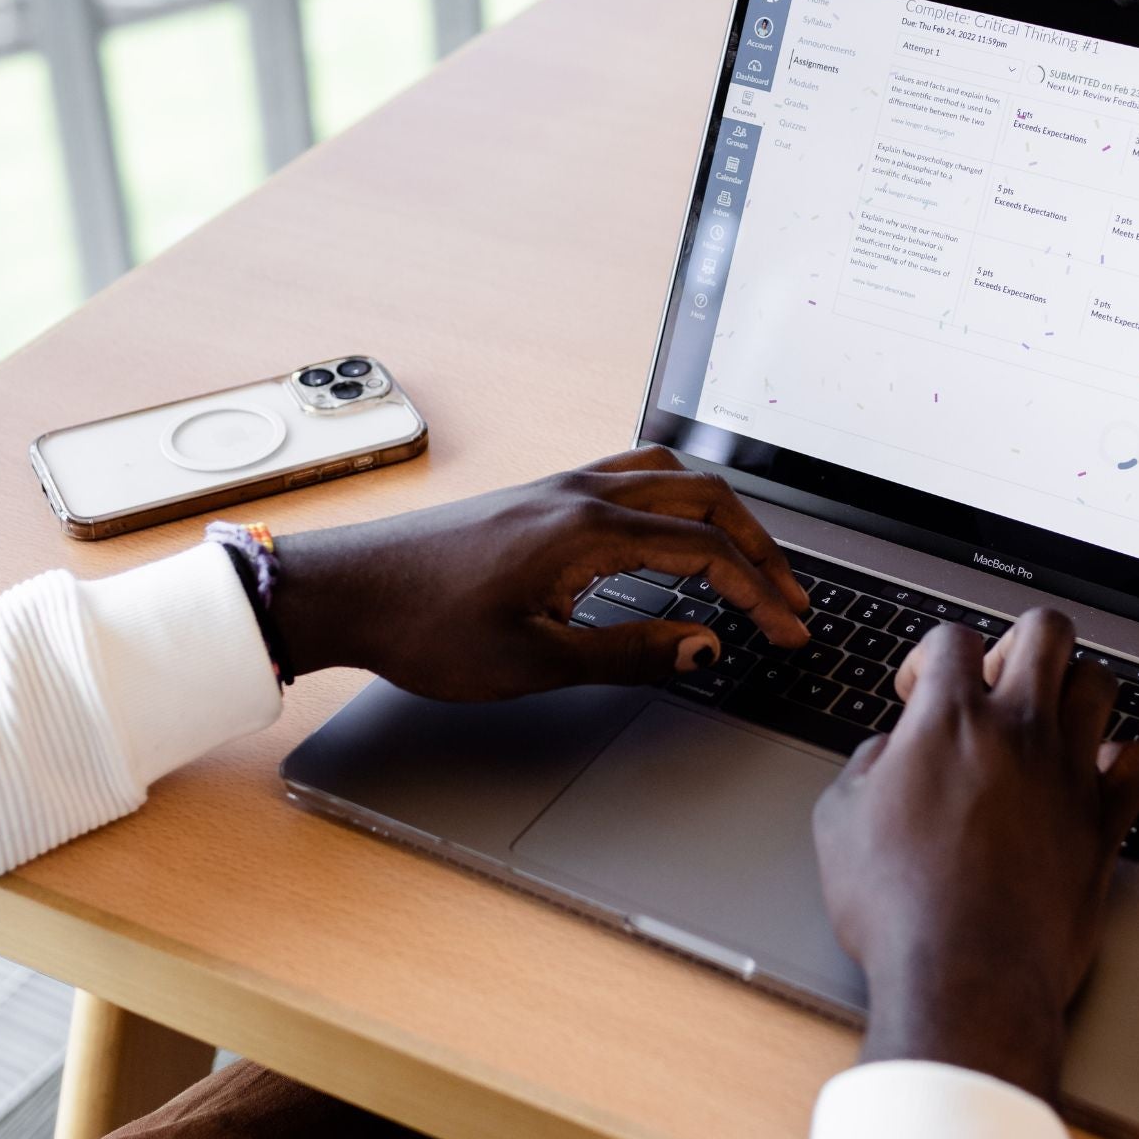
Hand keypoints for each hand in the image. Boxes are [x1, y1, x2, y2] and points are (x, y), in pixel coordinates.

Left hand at [268, 447, 809, 698]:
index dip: (761, 595)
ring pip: (670, 476)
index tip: (792, 630)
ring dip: (721, 515)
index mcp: (587, 530)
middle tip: (789, 597)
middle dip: (759, 548)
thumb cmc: (425, 627)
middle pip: (704, 498)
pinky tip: (675, 535)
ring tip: (748, 562)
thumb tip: (705, 648)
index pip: (707, 552)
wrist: (346, 590)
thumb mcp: (535, 661)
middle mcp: (580, 493)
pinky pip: (632, 477)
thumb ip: (631, 652)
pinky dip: (677, 501)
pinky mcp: (541, 496)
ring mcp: (560, 487)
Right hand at [811, 611, 1138, 1099]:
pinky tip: (1098, 771)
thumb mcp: (838, 825)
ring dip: (1071, 688)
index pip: (953, 638)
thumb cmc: (898, 907)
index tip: (919, 694)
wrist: (965, 976)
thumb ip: (864, 767)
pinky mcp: (1104, 823)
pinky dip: (1125, 758)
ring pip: (1098, 682)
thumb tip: (887, 754)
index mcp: (949, 721)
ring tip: (1044, 720)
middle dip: (1016, 642)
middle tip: (994, 683)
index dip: (929, 658)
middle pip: (1046, 631)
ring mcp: (1070, 774)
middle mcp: (1019, 732)